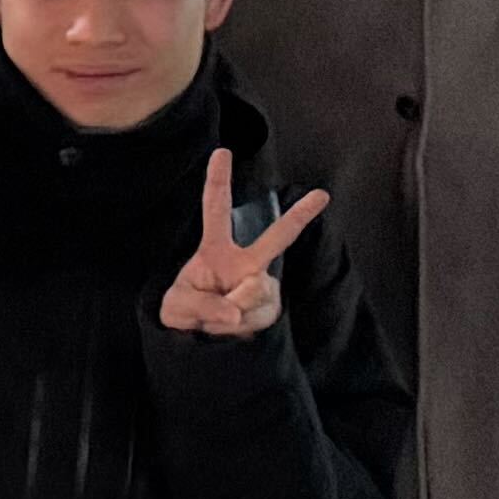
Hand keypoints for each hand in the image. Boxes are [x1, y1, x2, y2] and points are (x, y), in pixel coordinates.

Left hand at [157, 147, 331, 338]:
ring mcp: (262, 285)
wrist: (199, 346)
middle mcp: (245, 263)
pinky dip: (239, 330)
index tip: (222, 152)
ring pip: (255, 292)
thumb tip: (235, 311)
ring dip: (229, 313)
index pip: (216, 211)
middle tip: (321, 195)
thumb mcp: (176, 309)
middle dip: (299, 216)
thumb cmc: (183, 316)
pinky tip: (232, 331)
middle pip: (276, 238)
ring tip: (215, 321)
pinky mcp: (271, 309)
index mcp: (216, 251)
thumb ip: (200, 306)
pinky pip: (258, 317)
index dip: (218, 181)